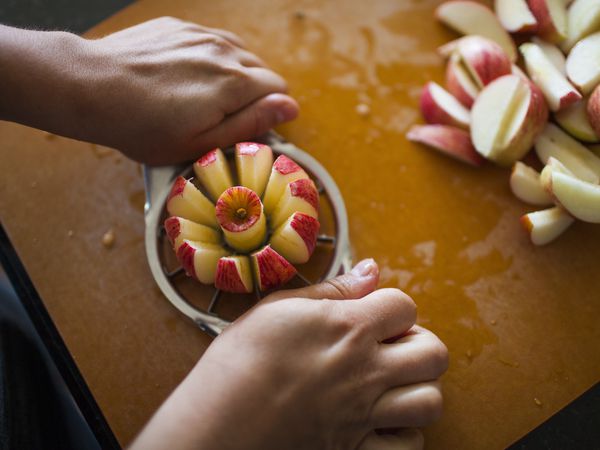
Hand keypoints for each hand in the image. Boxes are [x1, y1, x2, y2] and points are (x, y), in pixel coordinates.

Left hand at [0, 19, 298, 164]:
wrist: (91, 87)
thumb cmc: (143, 127)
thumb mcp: (200, 142)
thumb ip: (250, 123)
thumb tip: (290, 107)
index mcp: (235, 83)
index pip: (279, 90)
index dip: (269, 111)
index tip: (248, 126)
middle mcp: (224, 51)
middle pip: (262, 70)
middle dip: (253, 93)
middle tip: (221, 116)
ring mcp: (200, 34)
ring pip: (239, 53)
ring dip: (234, 73)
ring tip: (204, 95)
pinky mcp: (178, 26)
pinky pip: (211, 40)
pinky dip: (210, 57)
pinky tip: (185, 74)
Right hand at [131, 259, 447, 449]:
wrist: (215, 426)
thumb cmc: (238, 363)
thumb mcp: (277, 309)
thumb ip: (332, 290)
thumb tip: (370, 270)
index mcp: (347, 329)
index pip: (404, 305)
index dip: (392, 307)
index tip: (374, 315)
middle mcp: (365, 372)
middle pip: (434, 354)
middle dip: (420, 345)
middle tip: (391, 347)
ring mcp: (364, 416)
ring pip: (431, 401)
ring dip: (418, 388)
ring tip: (390, 384)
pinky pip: (409, 446)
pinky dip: (403, 432)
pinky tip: (381, 420)